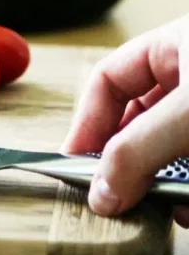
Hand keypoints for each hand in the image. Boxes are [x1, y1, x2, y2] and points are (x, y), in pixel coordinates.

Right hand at [61, 13, 188, 225]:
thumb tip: (101, 194)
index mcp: (178, 46)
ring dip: (165, 185)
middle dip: (129, 162)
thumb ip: (138, 151)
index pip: (110, 79)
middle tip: (118, 195)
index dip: (88, 121)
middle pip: (138, 122)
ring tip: (170, 208)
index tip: (77, 165)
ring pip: (170, 152)